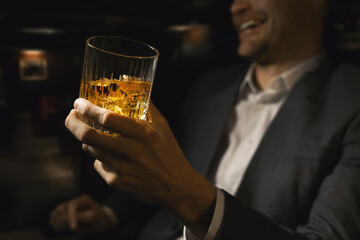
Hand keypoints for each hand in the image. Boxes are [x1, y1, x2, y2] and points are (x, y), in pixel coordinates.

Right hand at [49, 194, 113, 235]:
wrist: (99, 222)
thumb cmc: (100, 219)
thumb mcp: (100, 218)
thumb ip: (90, 216)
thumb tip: (78, 216)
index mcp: (85, 200)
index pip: (73, 205)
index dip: (71, 216)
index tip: (73, 228)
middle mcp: (75, 201)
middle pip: (62, 208)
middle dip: (65, 221)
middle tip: (73, 228)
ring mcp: (68, 206)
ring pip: (57, 212)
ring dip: (60, 222)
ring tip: (67, 228)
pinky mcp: (64, 212)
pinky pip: (55, 216)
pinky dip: (56, 223)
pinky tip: (61, 228)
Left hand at [65, 98, 215, 236]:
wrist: (175, 186)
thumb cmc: (169, 152)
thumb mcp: (162, 125)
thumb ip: (146, 105)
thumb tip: (131, 83)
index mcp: (142, 133)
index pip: (106, 118)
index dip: (87, 109)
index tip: (78, 102)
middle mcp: (130, 151)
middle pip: (88, 136)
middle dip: (73, 123)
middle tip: (71, 116)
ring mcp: (121, 169)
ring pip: (90, 150)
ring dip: (87, 139)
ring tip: (94, 134)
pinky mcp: (116, 182)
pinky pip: (98, 165)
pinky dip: (99, 157)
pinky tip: (111, 156)